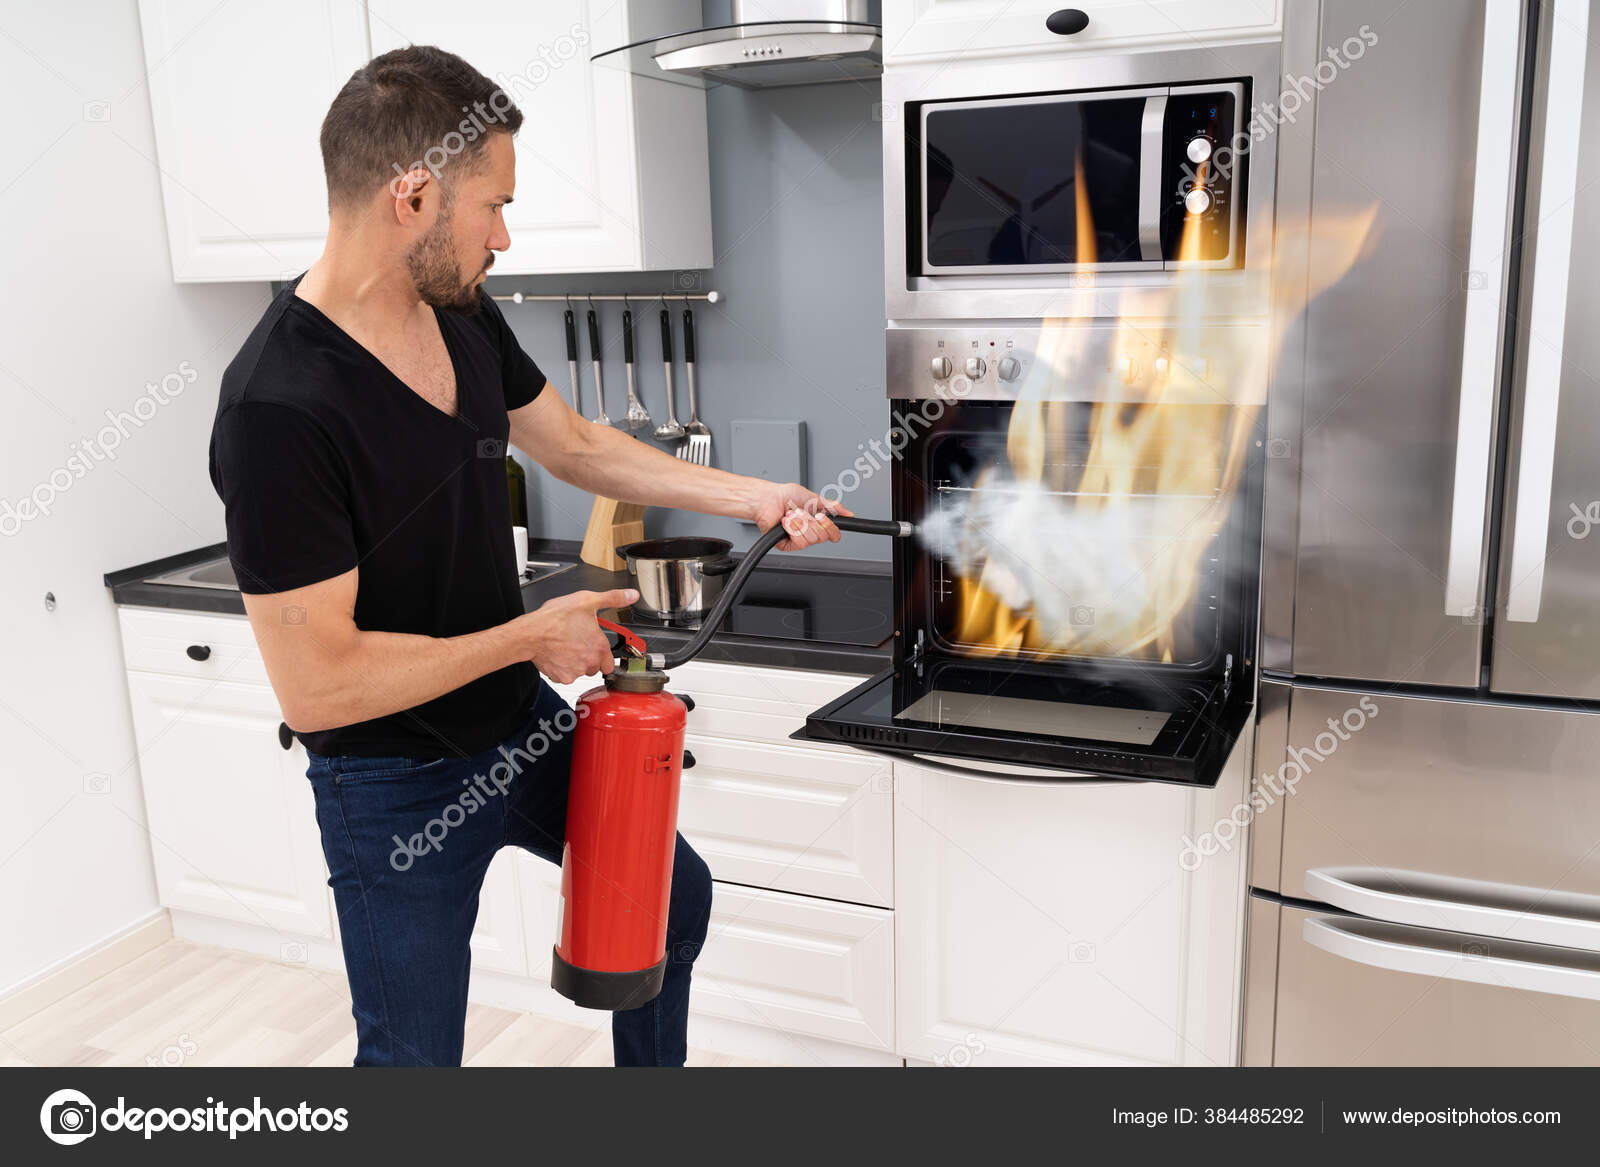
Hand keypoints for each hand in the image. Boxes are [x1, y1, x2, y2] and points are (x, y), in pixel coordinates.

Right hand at [520, 588, 637, 683]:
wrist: (531, 633)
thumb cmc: (556, 618)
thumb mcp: (588, 600)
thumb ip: (613, 598)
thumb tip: (632, 595)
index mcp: (600, 646)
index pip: (610, 662)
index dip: (603, 654)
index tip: (595, 647)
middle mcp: (590, 662)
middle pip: (595, 667)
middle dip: (588, 658)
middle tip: (578, 642)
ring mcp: (575, 672)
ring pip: (580, 672)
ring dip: (575, 662)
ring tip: (566, 646)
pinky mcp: (561, 677)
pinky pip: (565, 676)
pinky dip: (562, 667)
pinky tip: (557, 654)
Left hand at [749, 482, 853, 550]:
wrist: (767, 499)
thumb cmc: (785, 496)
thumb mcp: (813, 498)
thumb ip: (831, 506)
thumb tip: (848, 513)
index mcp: (817, 522)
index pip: (833, 534)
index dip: (830, 527)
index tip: (822, 516)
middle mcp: (809, 532)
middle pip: (822, 537)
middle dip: (810, 521)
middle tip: (801, 512)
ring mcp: (799, 539)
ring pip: (811, 540)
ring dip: (800, 524)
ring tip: (791, 515)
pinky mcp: (788, 545)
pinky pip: (799, 543)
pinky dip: (792, 529)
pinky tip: (786, 522)